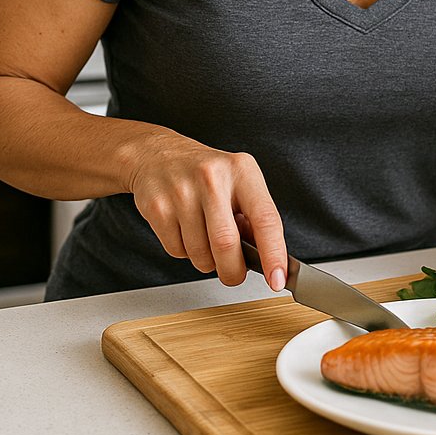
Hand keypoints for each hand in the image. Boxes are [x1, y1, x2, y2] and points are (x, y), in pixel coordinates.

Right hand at [126, 130, 287, 289]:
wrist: (157, 155)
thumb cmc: (205, 174)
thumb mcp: (238, 183)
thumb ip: (252, 217)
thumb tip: (265, 259)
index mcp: (241, 170)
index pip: (265, 219)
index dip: (273, 254)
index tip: (278, 279)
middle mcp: (212, 177)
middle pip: (227, 244)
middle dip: (233, 271)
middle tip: (233, 273)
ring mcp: (182, 191)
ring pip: (200, 254)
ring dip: (206, 261)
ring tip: (204, 237)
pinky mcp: (158, 207)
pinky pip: (176, 251)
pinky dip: (184, 252)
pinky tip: (184, 229)